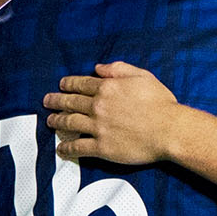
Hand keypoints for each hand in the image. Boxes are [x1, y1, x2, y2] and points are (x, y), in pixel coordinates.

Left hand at [43, 62, 180, 163]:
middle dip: (56, 101)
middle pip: (70, 102)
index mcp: (107, 87)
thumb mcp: (142, 76)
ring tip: (50, 121)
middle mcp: (98, 106)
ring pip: (70, 123)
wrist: (169, 130)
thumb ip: (119, 69)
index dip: (68, 84)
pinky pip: (78, 147)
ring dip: (57, 122)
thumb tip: (98, 67)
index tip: (61, 85)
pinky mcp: (102, 147)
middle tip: (47, 101)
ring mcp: (98, 128)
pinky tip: (60, 148)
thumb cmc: (160, 103)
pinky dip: (67, 148)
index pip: (80, 84)